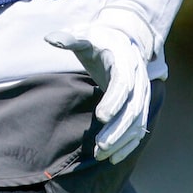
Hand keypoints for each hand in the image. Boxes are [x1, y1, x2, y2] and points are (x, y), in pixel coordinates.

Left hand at [47, 2, 156, 164]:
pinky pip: (138, 128)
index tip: (100, 117)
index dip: (114, 101)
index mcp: (126, 61)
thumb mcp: (85, 34)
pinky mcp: (140, 105)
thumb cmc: (99, 38)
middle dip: (117, 130)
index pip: (124, 84)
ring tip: (101, 156)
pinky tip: (113, 158)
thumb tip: (50, 38)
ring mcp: (142, 94)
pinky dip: (128, 144)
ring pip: (137, 122)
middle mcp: (139, 79)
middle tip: (99, 147)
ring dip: (121, 141)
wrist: (123, 39)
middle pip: (133, 109)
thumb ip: (70, 38)